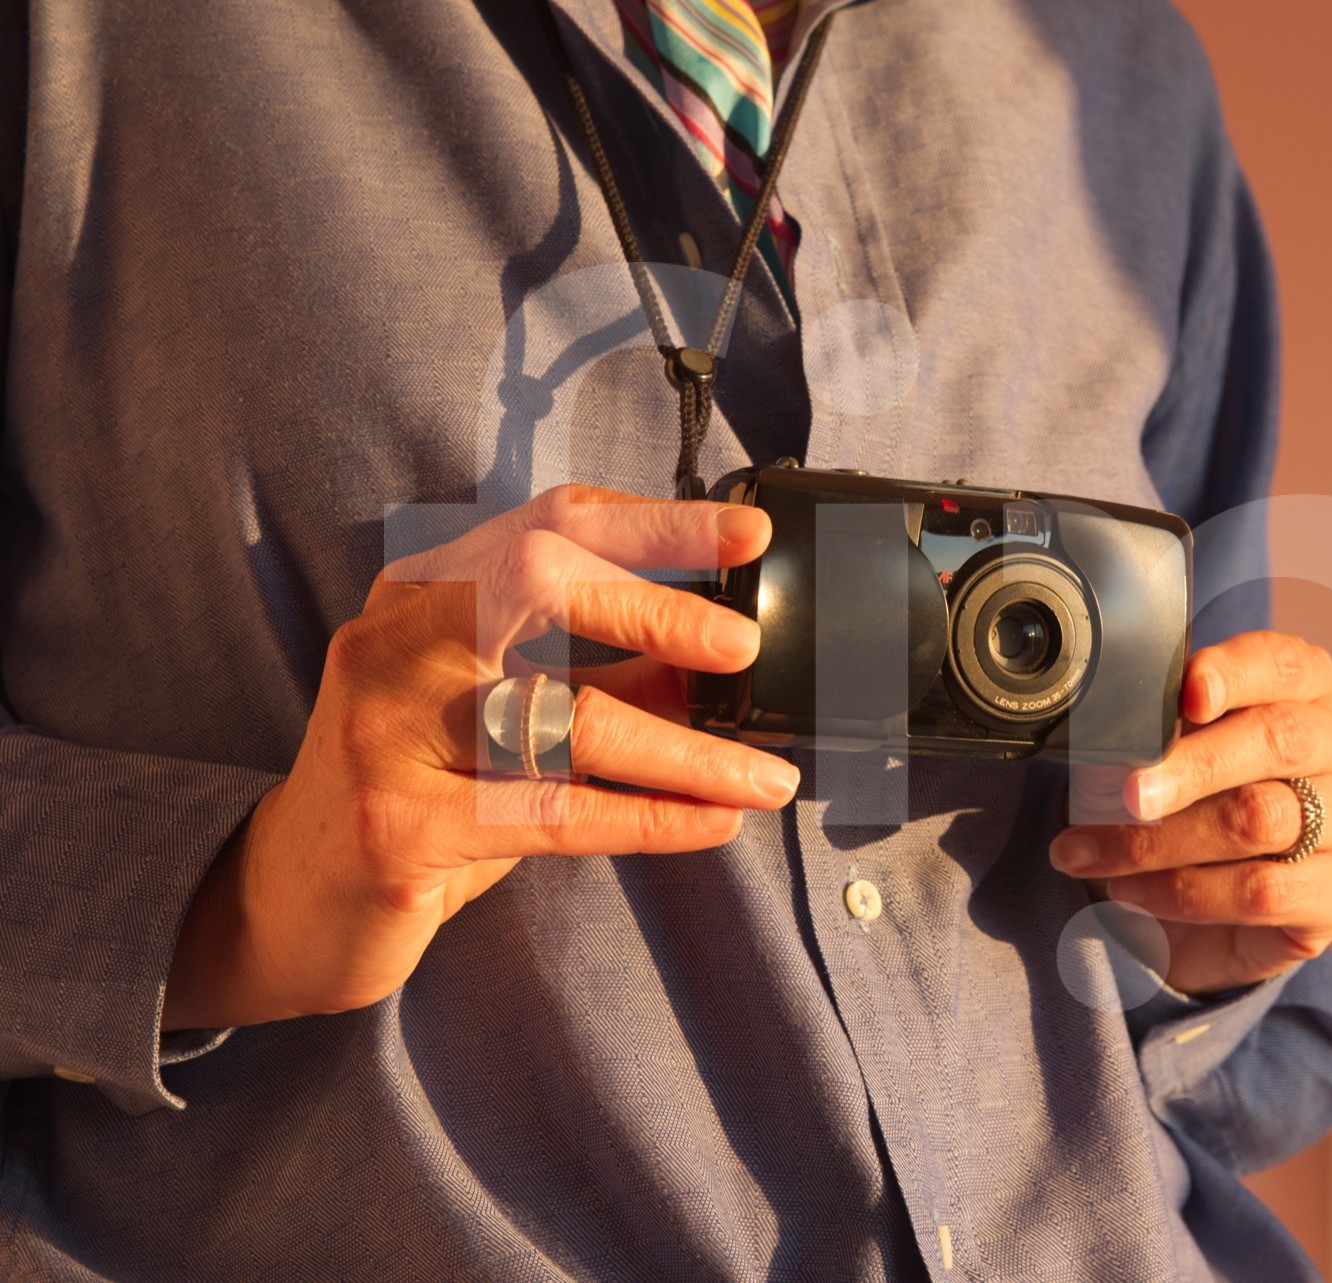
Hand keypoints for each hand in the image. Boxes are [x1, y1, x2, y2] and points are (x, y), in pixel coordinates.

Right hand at [163, 485, 799, 1029]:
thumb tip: (723, 656)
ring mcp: (385, 733)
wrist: (295, 901)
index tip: (745, 535)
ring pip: (558, 719)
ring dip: (683, 751)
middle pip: (534, 583)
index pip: (545, 525)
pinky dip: (647, 818)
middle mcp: (393, 644)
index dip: (653, 525)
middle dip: (653, 609)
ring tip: (766, 776)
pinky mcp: (398, 828)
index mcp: (423, 593)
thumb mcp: (509, 713)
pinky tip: (712, 821)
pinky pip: (551, 814)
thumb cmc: (422, 792)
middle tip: (744, 645)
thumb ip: (606, 674)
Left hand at [1048, 631, 1331, 996]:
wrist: (1224, 914)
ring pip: (1261, 820)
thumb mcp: (1182, 751)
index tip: (1189, 694)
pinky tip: (1134, 893)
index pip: (1283, 663)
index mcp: (1309, 690)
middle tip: (1128, 793)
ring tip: (1094, 854)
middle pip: (1279, 740)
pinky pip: (1263, 891)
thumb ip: (1164, 722)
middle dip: (1193, 766)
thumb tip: (1112, 709)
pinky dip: (1185, 893)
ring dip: (1163, 841)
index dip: (1235, 673)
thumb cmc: (1202, 806)